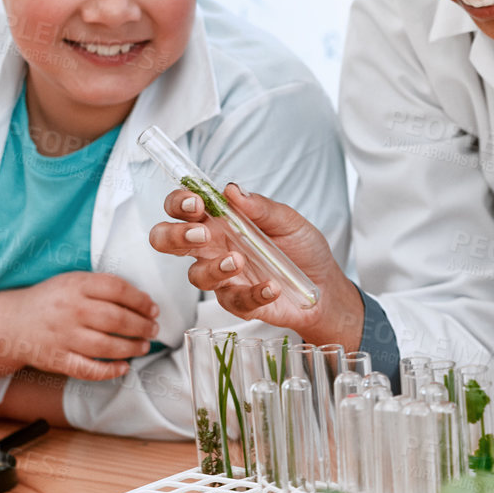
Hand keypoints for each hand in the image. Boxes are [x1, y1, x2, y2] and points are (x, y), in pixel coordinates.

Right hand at [0, 271, 157, 381]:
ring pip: (107, 346)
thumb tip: (142, 301)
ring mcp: (63, 337)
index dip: (141, 301)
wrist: (11, 323)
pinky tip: (123, 367)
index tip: (153, 309)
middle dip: (142, 326)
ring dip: (132, 348)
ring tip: (143, 346)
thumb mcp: (72, 282)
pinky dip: (109, 371)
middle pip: (117, 320)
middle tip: (153, 330)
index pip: (118, 290)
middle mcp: (70, 311)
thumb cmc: (51, 301)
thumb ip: (102, 286)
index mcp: (76, 286)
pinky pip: (88, 369)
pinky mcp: (57, 359)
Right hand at [148, 183, 363, 346]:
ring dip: (214, 268)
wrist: (325, 287)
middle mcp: (213, 248)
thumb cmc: (302, 249)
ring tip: (239, 261)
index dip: (179, 203)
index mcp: (220, 222)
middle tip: (201, 234)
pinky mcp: (238, 303)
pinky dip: (253, 293)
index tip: (196, 202)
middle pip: (168, 241)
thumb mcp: (289, 221)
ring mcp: (222, 278)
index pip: (183, 208)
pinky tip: (271, 287)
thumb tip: (232, 190)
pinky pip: (233, 301)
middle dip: (174, 236)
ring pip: (195, 275)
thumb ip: (261, 207)